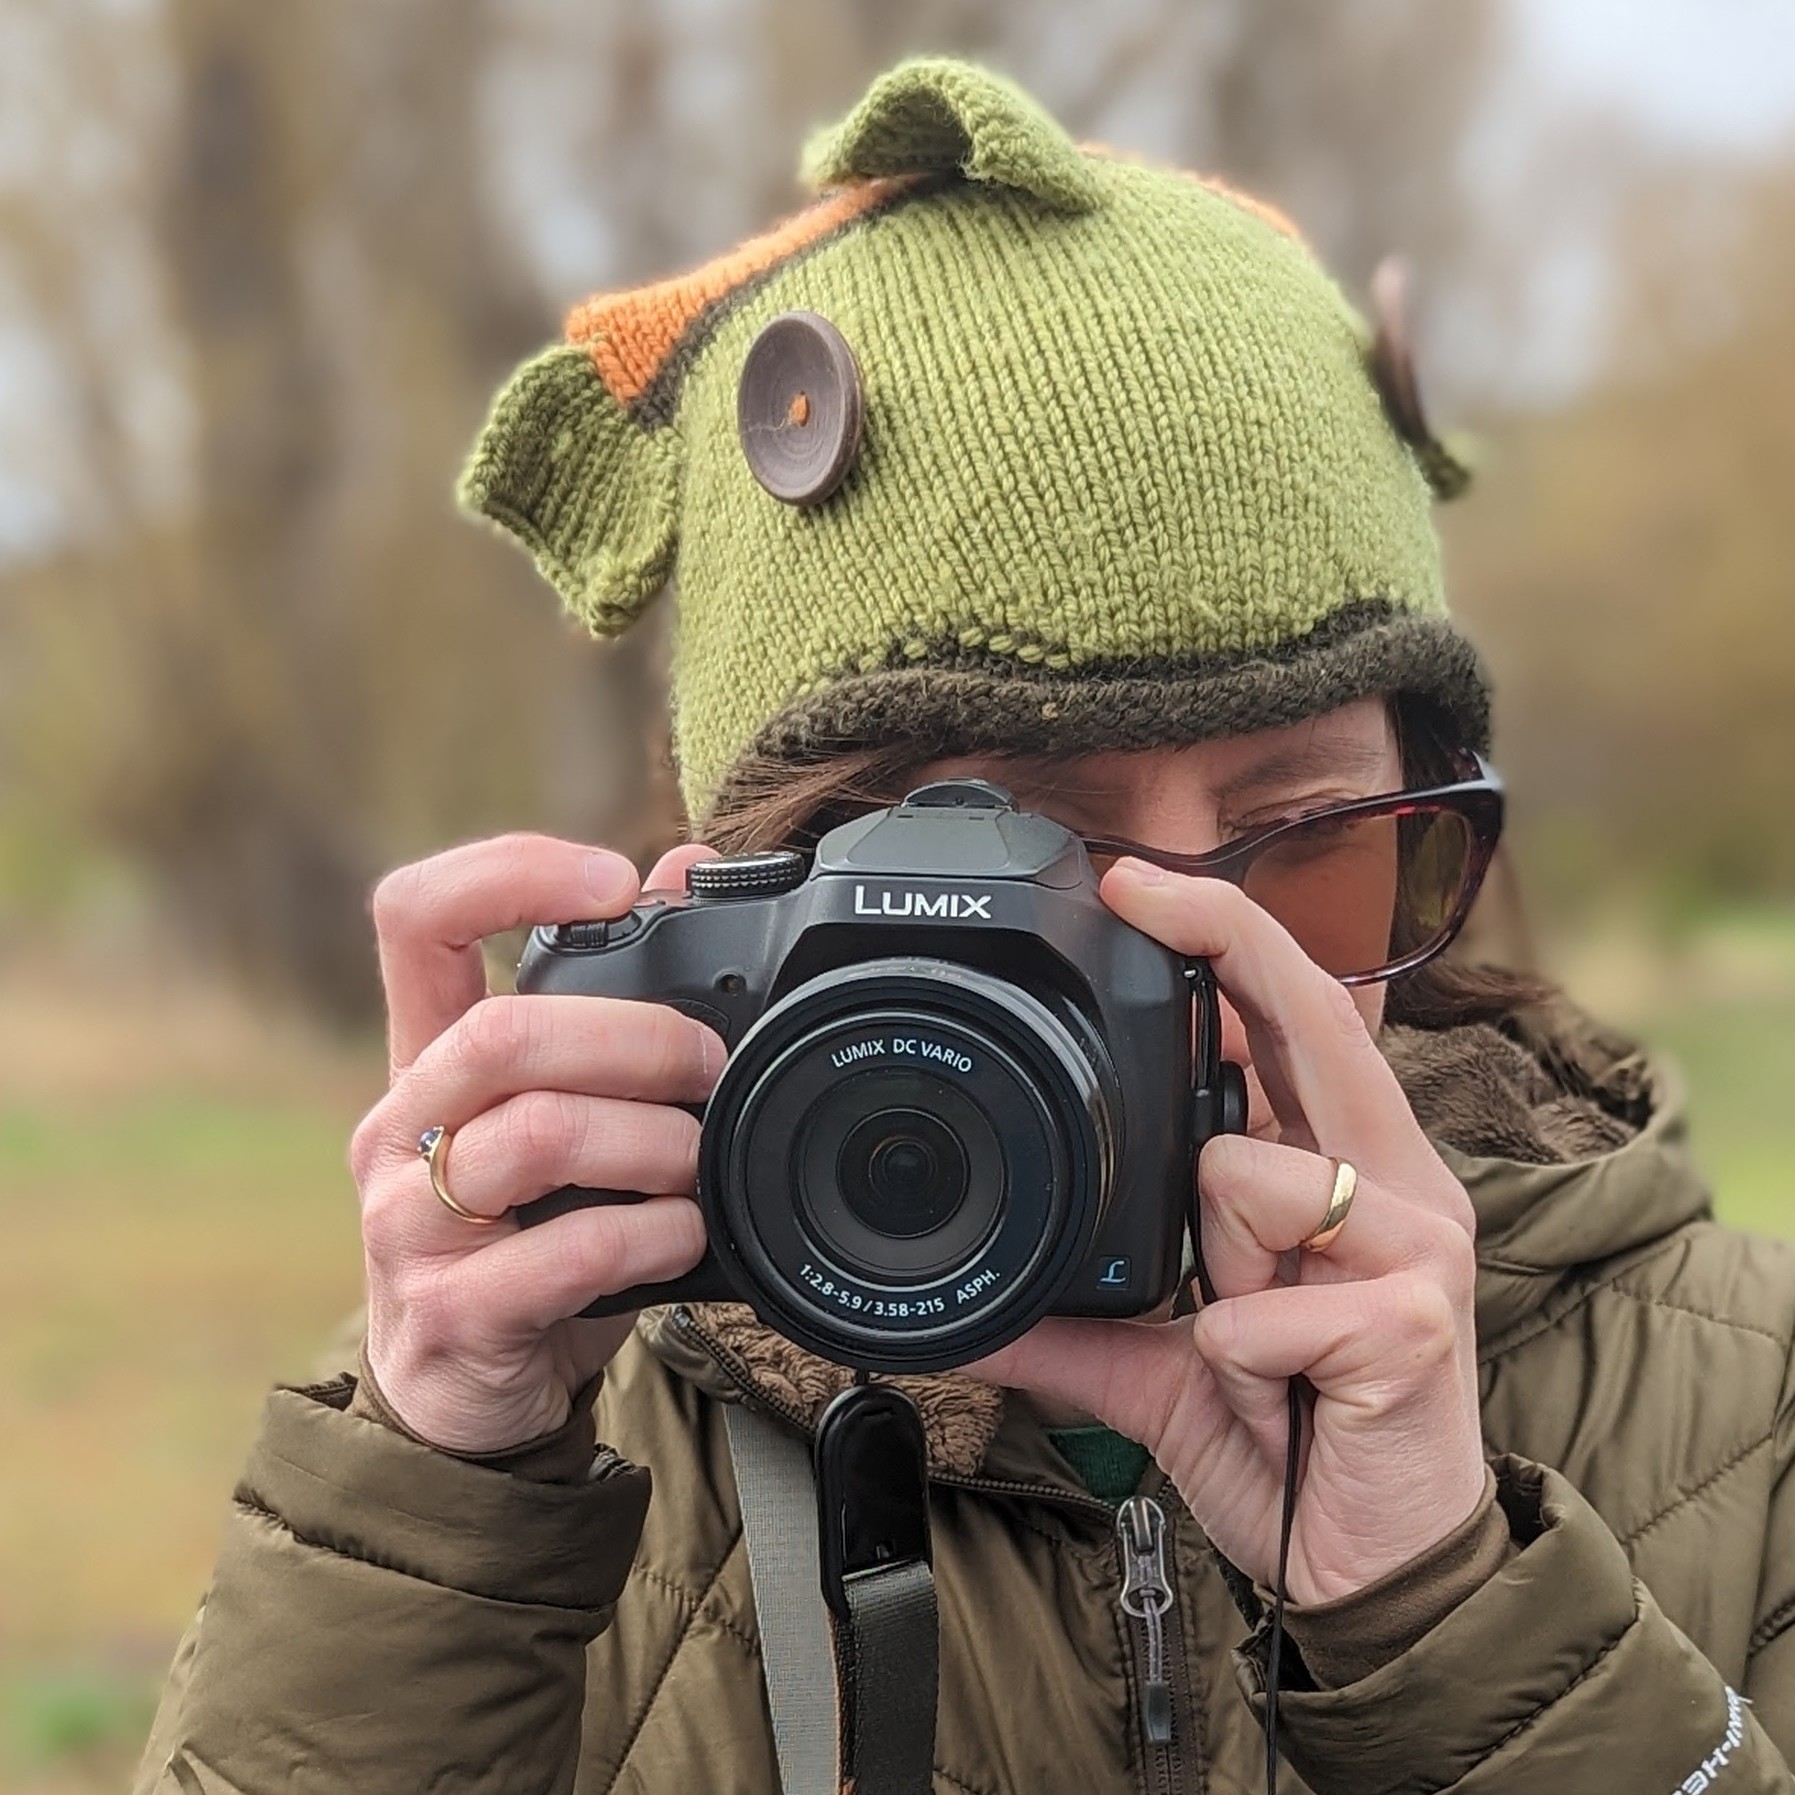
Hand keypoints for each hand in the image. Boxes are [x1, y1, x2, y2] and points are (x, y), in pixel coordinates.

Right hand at [350, 834, 723, 1453]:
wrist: (468, 1398)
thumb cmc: (528, 1234)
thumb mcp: (560, 1112)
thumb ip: (611, 1001)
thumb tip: (685, 865)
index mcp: (427, 1059)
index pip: (416, 919)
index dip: (506, 873)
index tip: (612, 879)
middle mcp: (402, 1128)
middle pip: (500, 1032)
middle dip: (634, 1036)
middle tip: (707, 1062)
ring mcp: (411, 1226)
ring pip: (534, 1137)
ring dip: (651, 1139)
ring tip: (699, 1158)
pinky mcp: (451, 1316)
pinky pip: (562, 1255)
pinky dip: (649, 1234)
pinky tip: (684, 1233)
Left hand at [970, 860, 1486, 1604]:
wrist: (1375, 1568)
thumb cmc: (1292, 1437)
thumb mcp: (1167, 1367)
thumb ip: (1084, 1325)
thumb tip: (971, 1311)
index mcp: (1345, 1170)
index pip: (1295, 1021)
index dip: (1226, 939)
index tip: (1135, 883)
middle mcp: (1394, 1182)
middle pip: (1310, 1020)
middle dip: (1225, 944)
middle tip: (1134, 891)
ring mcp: (1417, 1243)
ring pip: (1242, 1174)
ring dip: (1209, 1271)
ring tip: (1248, 1344)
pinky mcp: (1416, 1321)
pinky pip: (1253, 1307)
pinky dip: (1230, 1361)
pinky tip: (1273, 1398)